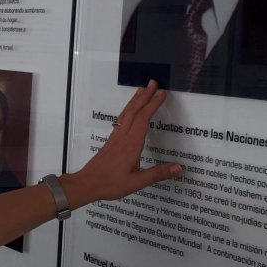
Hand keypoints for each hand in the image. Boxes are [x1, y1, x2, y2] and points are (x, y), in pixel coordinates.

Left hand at [61, 80, 180, 207]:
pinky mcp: (112, 140)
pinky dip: (129, 109)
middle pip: (134, 111)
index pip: (143, 119)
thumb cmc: (110, 184)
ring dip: (136, 100)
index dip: (153, 104)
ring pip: (127, 113)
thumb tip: (178, 167)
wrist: (87, 183)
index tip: (163, 93)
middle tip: (154, 82)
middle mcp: (123, 137)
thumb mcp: (136, 182)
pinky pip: (122, 119)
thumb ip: (157, 174)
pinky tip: (130, 109)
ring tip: (143, 89)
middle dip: (145, 95)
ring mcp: (116, 137)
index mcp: (131, 144)